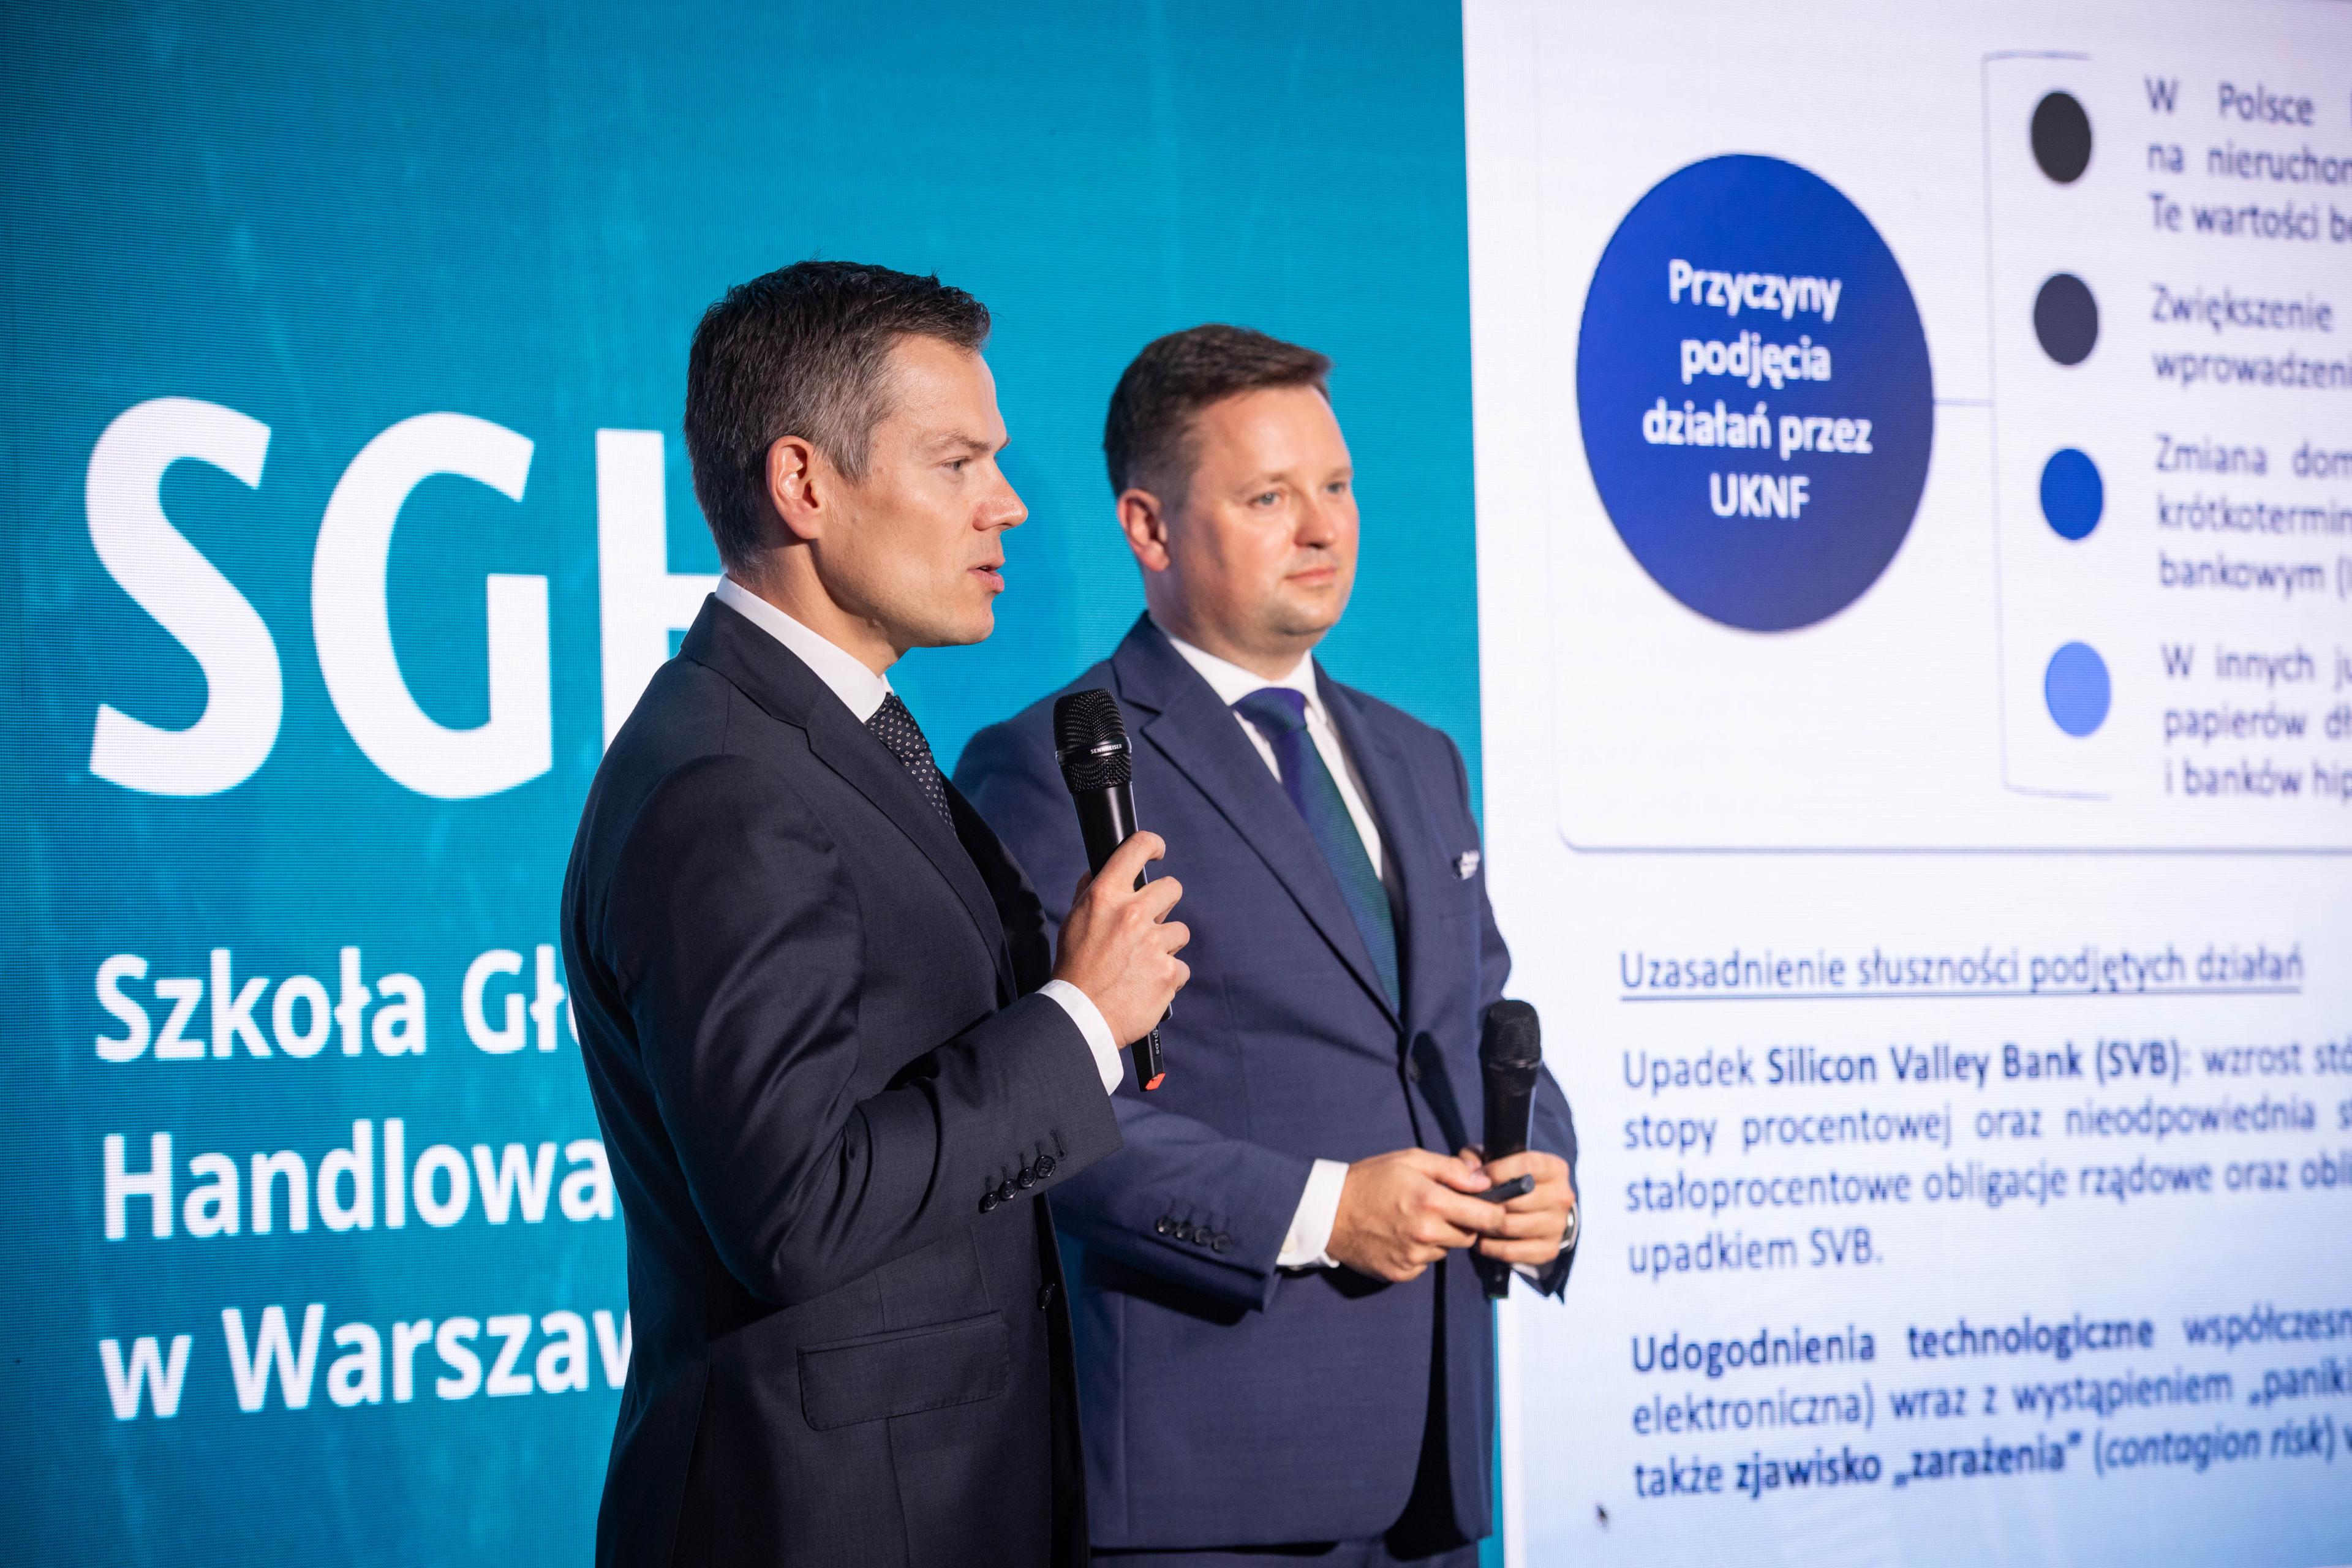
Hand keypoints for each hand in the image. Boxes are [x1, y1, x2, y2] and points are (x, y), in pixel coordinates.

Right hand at [1052, 831, 1189, 1045]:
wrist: (1080, 1015)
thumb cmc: (1075, 968)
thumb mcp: (1074, 921)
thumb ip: (1091, 892)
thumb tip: (1102, 869)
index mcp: (1106, 896)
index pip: (1136, 849)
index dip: (1152, 845)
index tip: (1158, 851)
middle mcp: (1132, 914)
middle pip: (1172, 888)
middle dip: (1165, 903)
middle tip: (1150, 922)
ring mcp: (1154, 944)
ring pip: (1179, 931)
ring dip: (1166, 945)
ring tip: (1142, 963)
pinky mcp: (1168, 973)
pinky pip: (1180, 966)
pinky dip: (1167, 976)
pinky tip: (1147, 984)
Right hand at [1325, 1148, 1504, 1282]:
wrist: (1328, 1211)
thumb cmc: (1370, 1179)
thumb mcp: (1411, 1160)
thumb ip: (1452, 1169)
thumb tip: (1484, 1181)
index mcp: (1432, 1202)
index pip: (1488, 1218)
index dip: (1496, 1213)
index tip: (1493, 1207)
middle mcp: (1426, 1234)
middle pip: (1470, 1236)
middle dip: (1463, 1222)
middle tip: (1440, 1207)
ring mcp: (1413, 1257)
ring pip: (1446, 1250)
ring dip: (1439, 1237)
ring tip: (1413, 1220)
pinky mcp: (1401, 1273)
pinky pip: (1425, 1265)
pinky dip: (1419, 1252)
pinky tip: (1399, 1236)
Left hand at [1460, 1147, 1574, 1268]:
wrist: (1538, 1210)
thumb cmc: (1510, 1179)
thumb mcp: (1495, 1160)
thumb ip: (1476, 1157)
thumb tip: (1471, 1174)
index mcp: (1554, 1169)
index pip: (1528, 1166)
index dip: (1498, 1171)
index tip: (1478, 1177)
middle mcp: (1561, 1197)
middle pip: (1516, 1200)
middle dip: (1488, 1202)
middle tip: (1470, 1203)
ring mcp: (1557, 1226)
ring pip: (1510, 1226)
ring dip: (1485, 1225)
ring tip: (1473, 1220)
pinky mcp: (1549, 1249)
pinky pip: (1510, 1251)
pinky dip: (1490, 1247)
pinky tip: (1482, 1239)